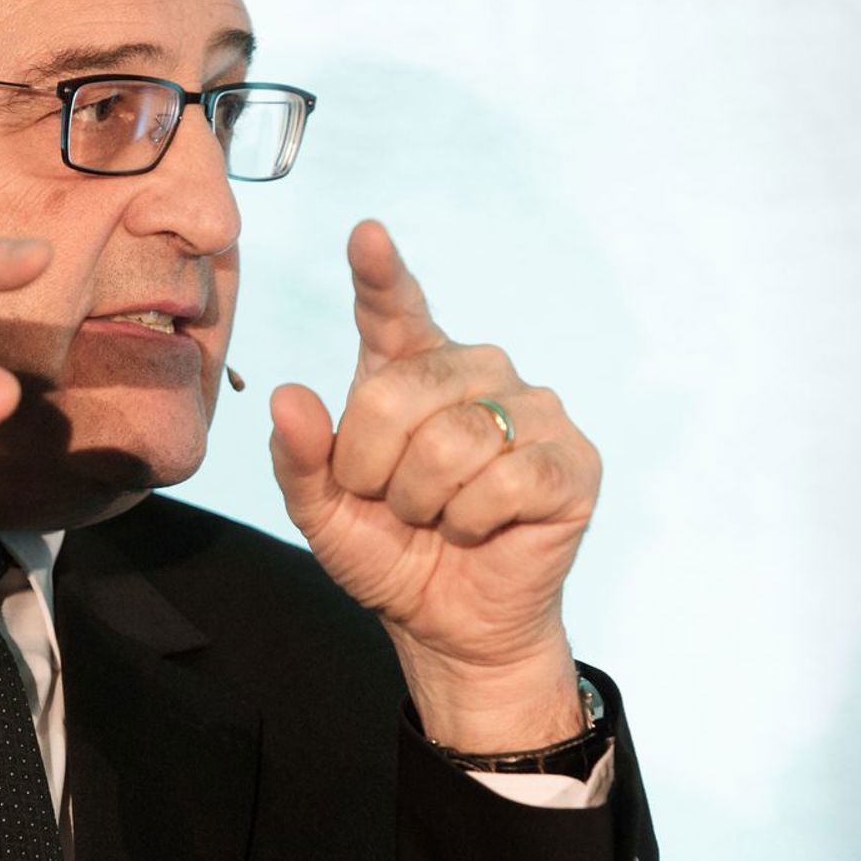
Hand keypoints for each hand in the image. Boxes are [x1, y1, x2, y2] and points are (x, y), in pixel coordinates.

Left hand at [268, 220, 599, 749]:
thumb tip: (288, 396)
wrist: (449, 625)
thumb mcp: (323, 512)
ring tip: (436, 519)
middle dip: (376, 466)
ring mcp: (533, 410)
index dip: (379, 272)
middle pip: (403, 392)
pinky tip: (479, 530)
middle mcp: (476, 371)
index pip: (394, 309)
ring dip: (425, 501)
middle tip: (390, 503)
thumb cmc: (388, 551)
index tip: (365, 235)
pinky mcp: (572, 461)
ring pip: (455, 440)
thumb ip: (299, 456)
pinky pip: (507, 478)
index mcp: (411, 369)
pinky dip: (473, 520)